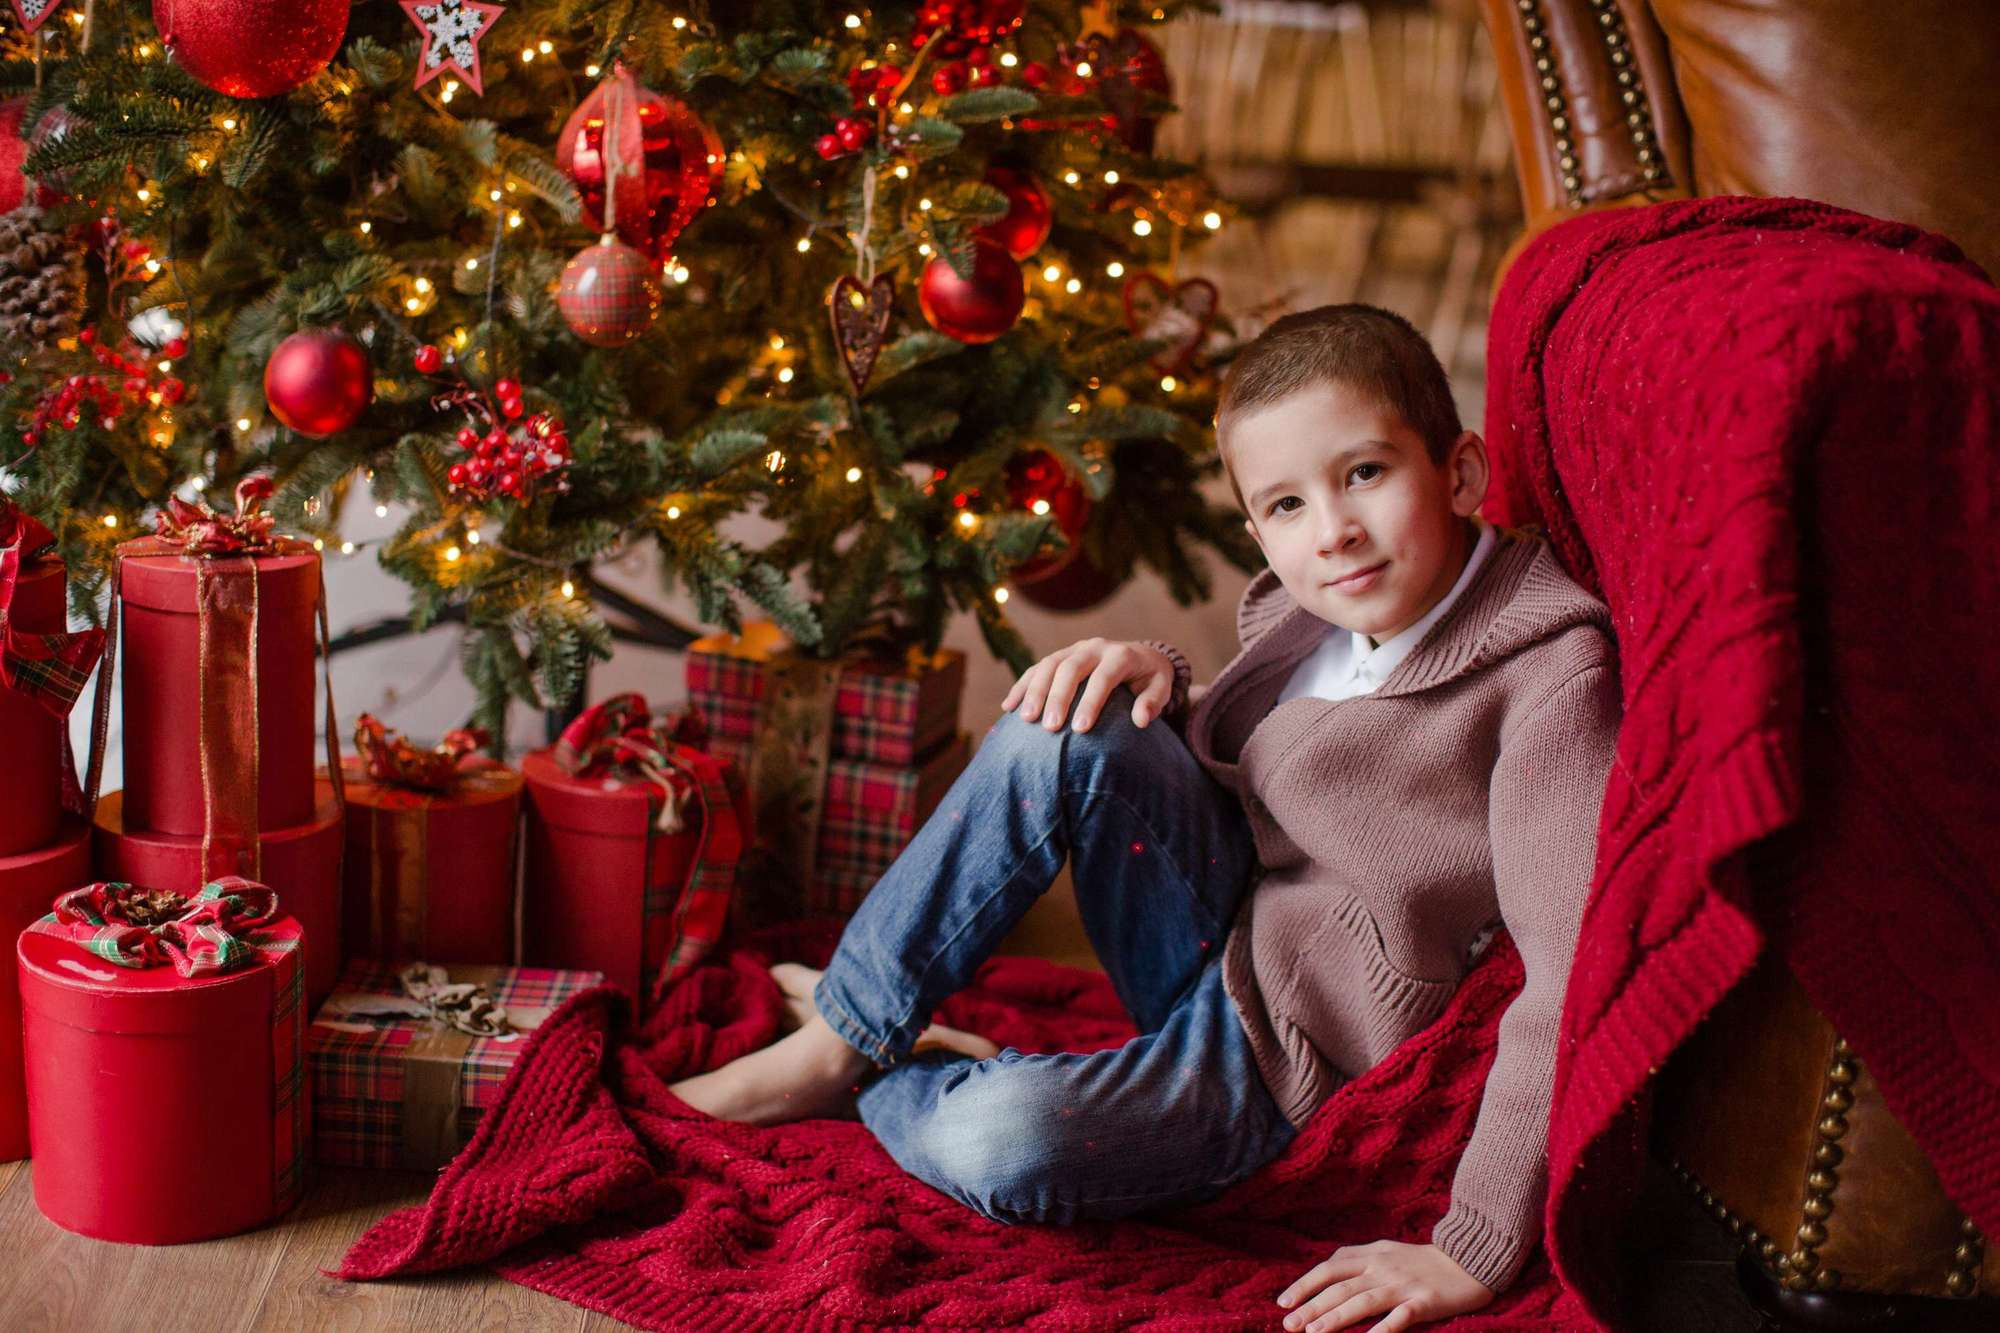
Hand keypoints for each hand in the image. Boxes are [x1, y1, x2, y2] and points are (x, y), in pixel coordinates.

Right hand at [1000, 638, 1174, 732]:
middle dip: (1057, 697)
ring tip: (1026, 719)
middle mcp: (1094, 647)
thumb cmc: (1150, 679)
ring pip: (1048, 665)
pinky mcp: (1060, 655)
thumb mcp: (1161, 687)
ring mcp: (1074, 649)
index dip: (1091, 702)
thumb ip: (1153, 702)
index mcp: (1120, 655)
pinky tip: (1009, 707)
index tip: (1080, 729)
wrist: (1141, 656)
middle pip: (1070, 668)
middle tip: (1049, 727)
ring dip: (1034, 691)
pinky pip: (1036, 668)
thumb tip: (1140, 721)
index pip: (1103, 678)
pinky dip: (1021, 686)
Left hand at [1275, 1241, 1493, 1331]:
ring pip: (1363, 1301)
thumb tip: (1327, 1271)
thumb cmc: (1422, 1259)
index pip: (1330, 1268)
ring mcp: (1403, 1284)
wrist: (1468, 1258)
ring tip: (1314, 1332)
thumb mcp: (1386, 1250)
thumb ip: (1358, 1259)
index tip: (1284, 1302)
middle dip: (1311, 1306)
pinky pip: (1400, 1317)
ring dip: (1336, 1317)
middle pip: (1340, 1287)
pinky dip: (1382, 1329)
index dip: (1305, 1284)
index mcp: (1371, 1254)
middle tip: (1289, 1324)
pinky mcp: (1425, 1301)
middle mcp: (1382, 1268)